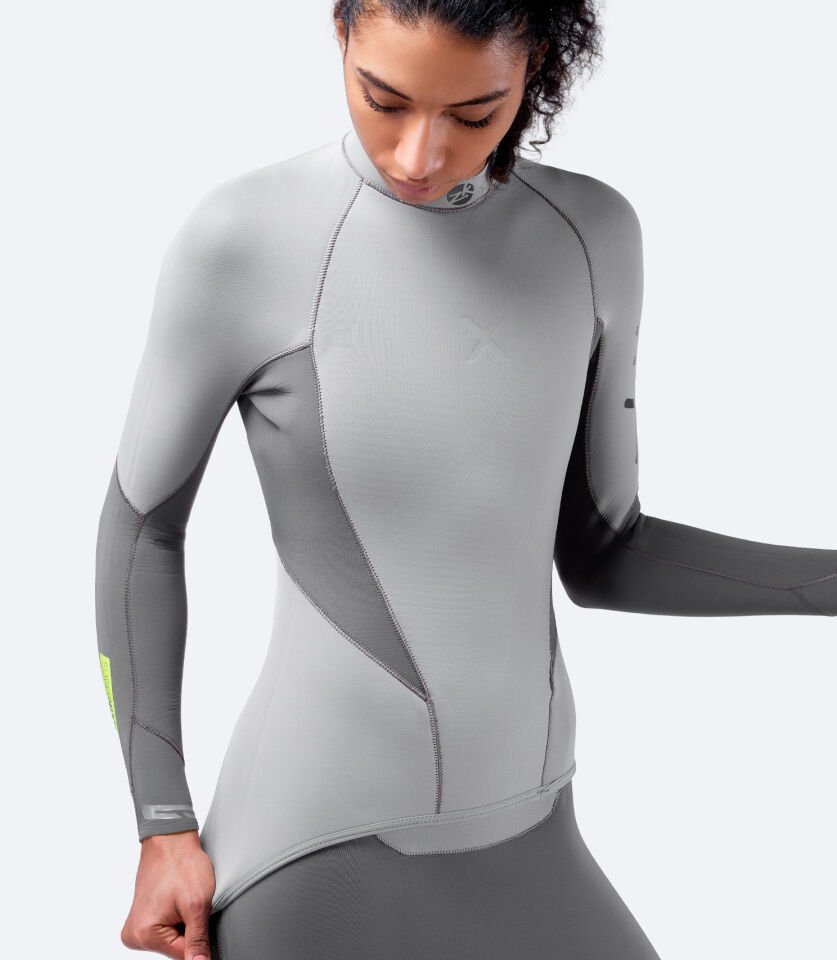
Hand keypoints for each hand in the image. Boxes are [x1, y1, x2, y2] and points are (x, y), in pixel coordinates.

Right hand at [121, 830, 215, 958]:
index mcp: (144, 935)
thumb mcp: (198, 904)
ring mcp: (136, 926)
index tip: (200, 918)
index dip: (198, 938)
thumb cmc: (182, 863)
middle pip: (175, 948)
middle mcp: (134, 935)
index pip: (182, 955)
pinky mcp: (142, 917)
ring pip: (172, 938)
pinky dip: (177, 917)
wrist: (170, 838)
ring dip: (184, 923)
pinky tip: (178, 899)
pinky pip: (166, 928)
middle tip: (192, 904)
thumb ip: (198, 940)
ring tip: (184, 899)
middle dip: (189, 929)